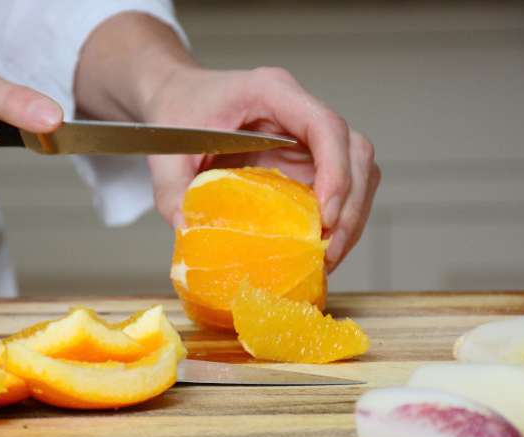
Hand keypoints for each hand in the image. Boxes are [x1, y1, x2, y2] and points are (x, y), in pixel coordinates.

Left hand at [145, 66, 379, 272]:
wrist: (178, 100)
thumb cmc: (177, 113)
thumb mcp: (166, 150)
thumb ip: (172, 191)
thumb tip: (189, 232)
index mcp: (270, 92)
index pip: (325, 125)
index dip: (336, 170)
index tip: (327, 215)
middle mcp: (298, 113)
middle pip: (355, 151)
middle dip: (352, 205)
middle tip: (329, 251)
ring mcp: (306, 137)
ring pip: (357, 171)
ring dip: (352, 216)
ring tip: (328, 257)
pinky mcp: (305, 161)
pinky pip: (339, 187)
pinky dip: (338, 219)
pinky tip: (319, 248)